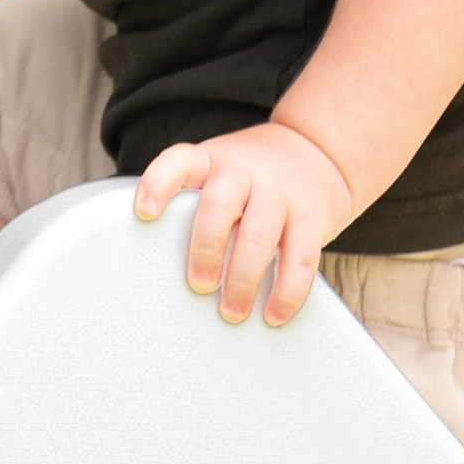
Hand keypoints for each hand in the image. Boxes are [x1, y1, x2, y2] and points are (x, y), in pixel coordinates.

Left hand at [133, 119, 358, 327]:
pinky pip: (301, 259)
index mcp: (211, 161)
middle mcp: (245, 171)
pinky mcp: (311, 218)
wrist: (319, 151)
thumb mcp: (218, 169)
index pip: (178, 163)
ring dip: (243, 280)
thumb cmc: (255, 174)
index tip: (145, 212)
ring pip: (259, 236)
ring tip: (232, 310)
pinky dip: (287, 291)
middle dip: (206, 249)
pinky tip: (274, 312)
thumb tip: (165, 268)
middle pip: (219, 206)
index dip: (158, 185)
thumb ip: (192, 203)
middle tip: (200, 284)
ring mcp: (280, 193)